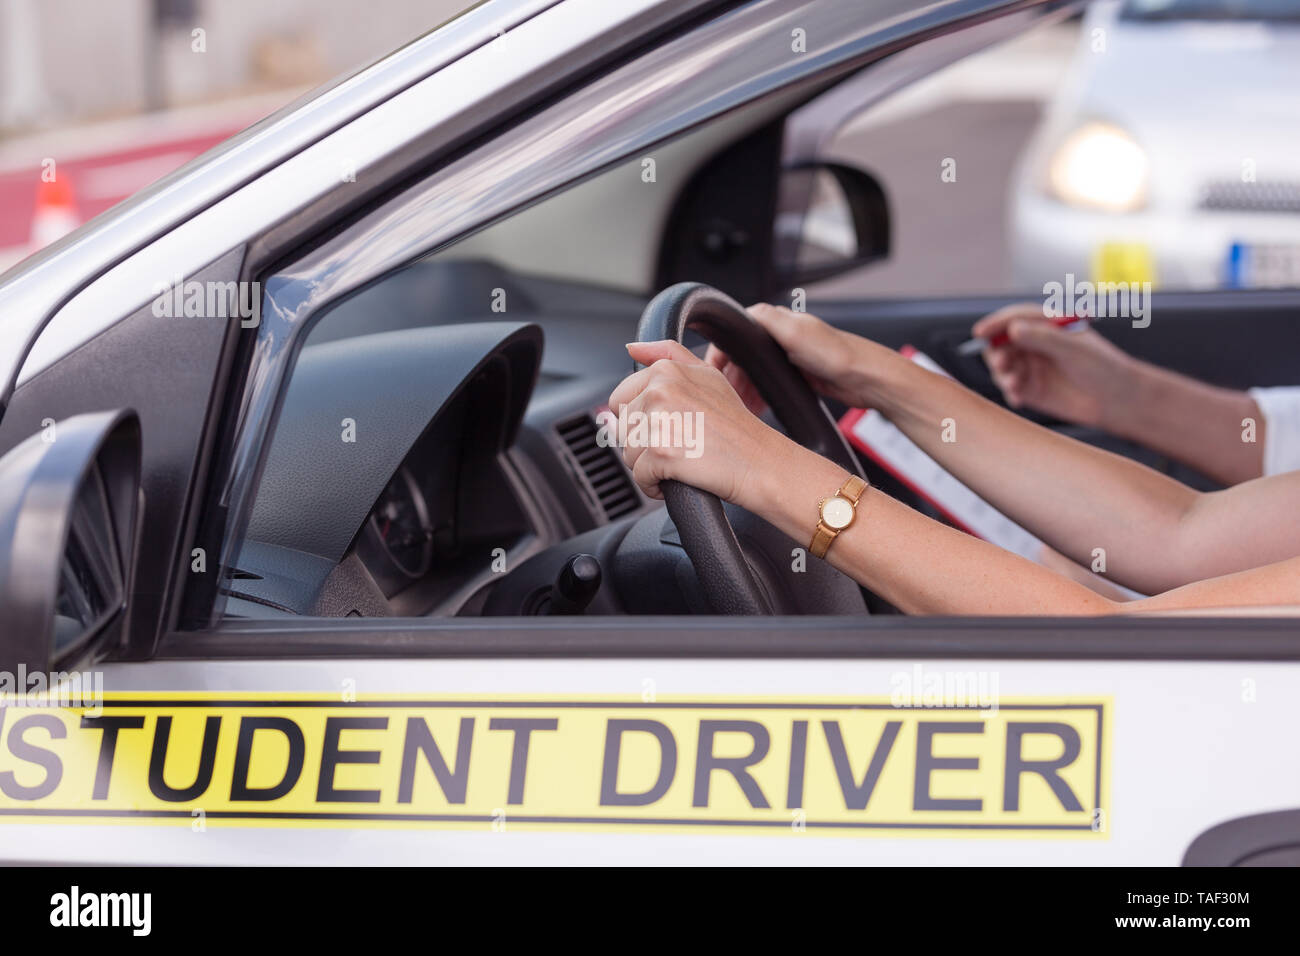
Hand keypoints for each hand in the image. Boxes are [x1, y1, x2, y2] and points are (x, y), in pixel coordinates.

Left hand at [612, 340, 792, 507]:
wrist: (759, 462)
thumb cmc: (736, 424)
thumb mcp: (707, 375)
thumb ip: (668, 353)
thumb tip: (631, 347)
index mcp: (665, 370)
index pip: (621, 399)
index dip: (641, 419)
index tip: (668, 426)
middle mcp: (659, 391)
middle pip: (623, 428)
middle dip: (644, 443)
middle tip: (679, 444)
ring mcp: (659, 421)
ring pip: (628, 453)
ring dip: (649, 465)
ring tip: (681, 460)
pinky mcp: (660, 453)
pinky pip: (639, 476)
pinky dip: (655, 486)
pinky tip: (678, 478)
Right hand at [704, 303, 881, 413]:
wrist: (867, 379)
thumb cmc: (839, 356)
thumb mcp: (797, 333)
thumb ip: (767, 319)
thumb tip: (743, 311)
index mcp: (778, 321)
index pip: (736, 333)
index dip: (721, 353)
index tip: (712, 373)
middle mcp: (782, 335)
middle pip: (742, 355)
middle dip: (731, 377)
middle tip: (727, 395)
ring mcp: (789, 355)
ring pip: (754, 372)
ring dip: (744, 388)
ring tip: (742, 405)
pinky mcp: (797, 373)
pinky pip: (769, 384)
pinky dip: (760, 395)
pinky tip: (759, 407)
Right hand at [972, 303, 1135, 427]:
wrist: (1118, 401)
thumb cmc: (1103, 367)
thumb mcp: (1073, 348)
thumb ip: (1042, 337)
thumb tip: (1012, 329)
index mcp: (1046, 326)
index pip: (1014, 319)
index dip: (995, 324)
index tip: (980, 332)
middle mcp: (1035, 345)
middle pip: (1001, 343)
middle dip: (997, 353)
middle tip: (1002, 364)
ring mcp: (1031, 367)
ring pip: (1001, 366)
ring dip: (1002, 374)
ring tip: (1014, 384)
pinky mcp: (1031, 390)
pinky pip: (1009, 388)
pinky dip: (1009, 392)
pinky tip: (1018, 399)